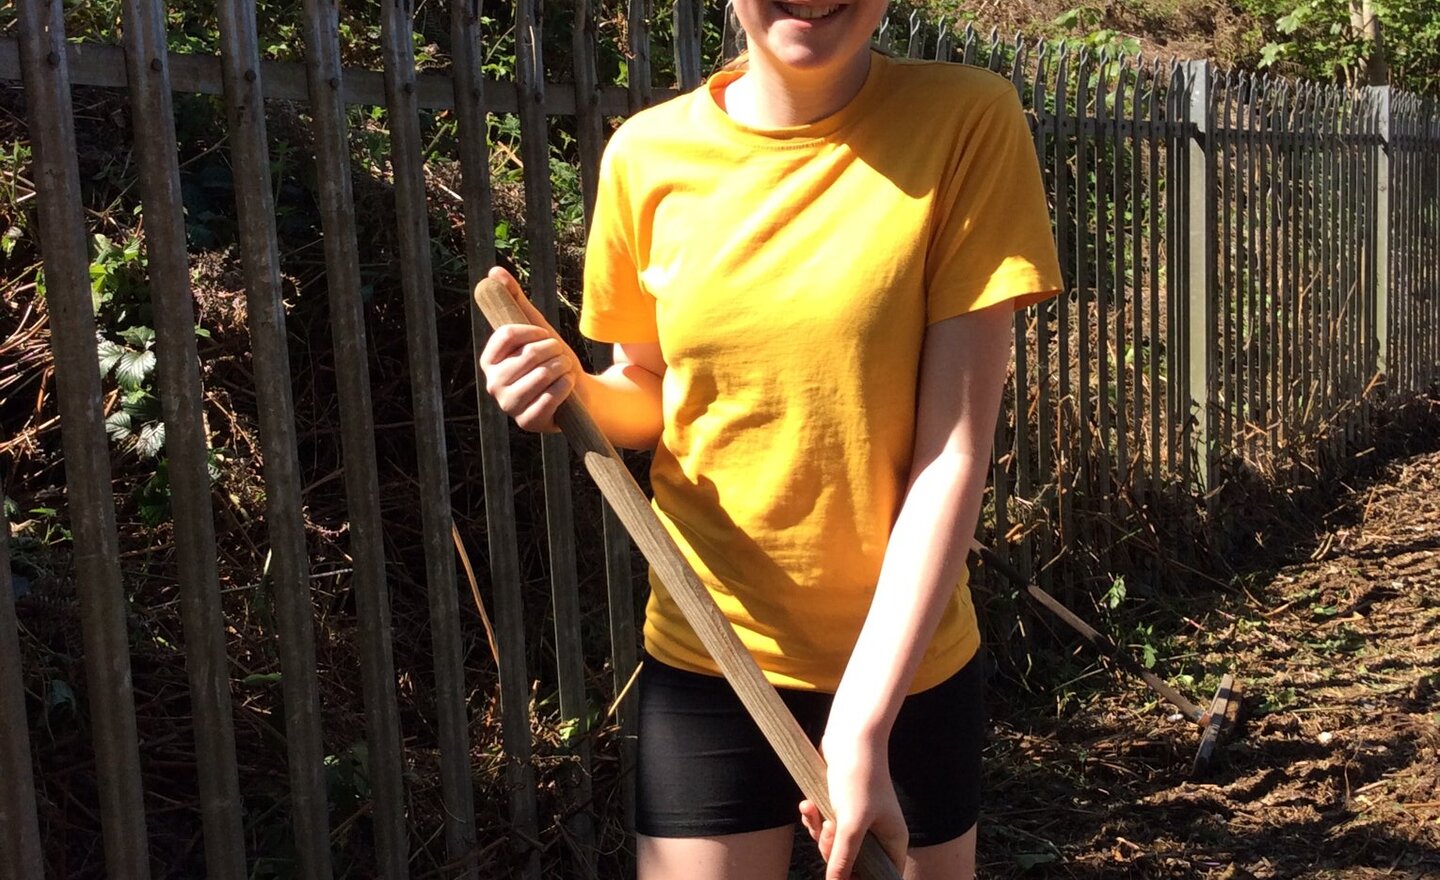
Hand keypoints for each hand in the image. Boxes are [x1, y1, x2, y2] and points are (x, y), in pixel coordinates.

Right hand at [478, 266, 583, 432]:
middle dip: (553, 351)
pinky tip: (568, 386)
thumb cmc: (553, 361)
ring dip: (562, 368)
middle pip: (529, 354)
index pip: (507, 334)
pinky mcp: (527, 423)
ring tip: (564, 369)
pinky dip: (566, 387)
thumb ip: (515, 301)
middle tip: (560, 357)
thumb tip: (493, 271)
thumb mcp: (536, 330)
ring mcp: (509, 406)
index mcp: (489, 361)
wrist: (579, 395)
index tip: (546, 336)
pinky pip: (551, 397)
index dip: (533, 331)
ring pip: (542, 375)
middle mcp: (493, 384)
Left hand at [799, 731, 906, 879]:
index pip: (882, 875)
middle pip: (851, 863)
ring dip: (819, 832)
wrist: (848, 736)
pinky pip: (825, 825)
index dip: (861, 878)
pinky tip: (806, 805)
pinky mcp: (841, 806)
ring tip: (816, 812)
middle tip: (829, 830)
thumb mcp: (850, 824)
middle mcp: (879, 832)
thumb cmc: (858, 777)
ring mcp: (859, 819)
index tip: (841, 873)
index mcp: (892, 840)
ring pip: (834, 845)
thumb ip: (843, 859)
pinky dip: (813, 818)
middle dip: (832, 851)